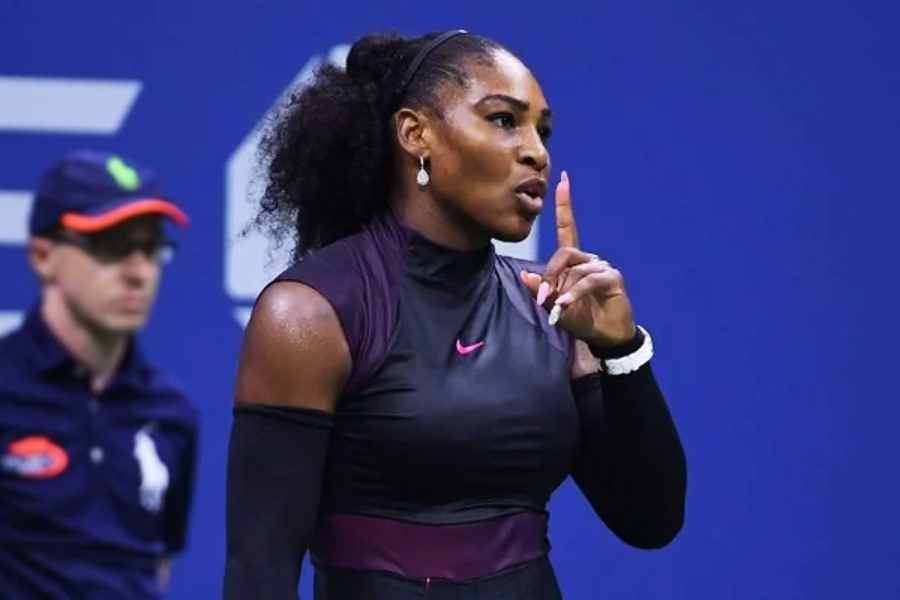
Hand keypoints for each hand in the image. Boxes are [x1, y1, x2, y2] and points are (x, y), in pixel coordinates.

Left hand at [520, 171, 636, 347]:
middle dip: (551, 273)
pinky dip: (574, 294)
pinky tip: (565, 305)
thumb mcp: (554, 307)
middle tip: (544, 295)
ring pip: (575, 269)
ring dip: (563, 289)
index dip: (565, 205)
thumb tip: (526, 276)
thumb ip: (541, 291)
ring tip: (559, 307)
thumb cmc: (581, 318)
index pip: (568, 228)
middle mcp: (589, 259)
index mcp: (574, 262)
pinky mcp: (612, 278)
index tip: (562, 180)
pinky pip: (588, 281)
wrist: (605, 336)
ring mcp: (602, 267)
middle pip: (564, 253)